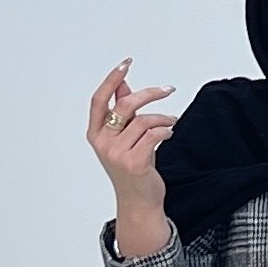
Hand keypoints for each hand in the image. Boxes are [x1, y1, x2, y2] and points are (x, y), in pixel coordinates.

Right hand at [87, 58, 178, 204]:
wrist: (139, 202)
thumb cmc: (133, 170)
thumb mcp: (125, 138)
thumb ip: (122, 113)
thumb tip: (122, 85)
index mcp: (96, 133)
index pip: (99, 99)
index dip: (112, 79)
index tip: (126, 64)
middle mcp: (103, 143)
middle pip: (125, 104)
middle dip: (150, 93)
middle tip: (167, 89)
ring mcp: (117, 154)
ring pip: (144, 120)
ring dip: (163, 117)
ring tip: (172, 121)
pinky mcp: (134, 163)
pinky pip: (154, 134)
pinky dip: (166, 130)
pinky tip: (170, 132)